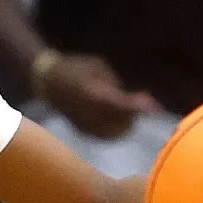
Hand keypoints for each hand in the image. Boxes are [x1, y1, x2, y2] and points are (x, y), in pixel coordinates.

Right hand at [41, 53, 161, 140]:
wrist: (47, 83)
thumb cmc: (75, 67)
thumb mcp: (98, 66)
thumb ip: (114, 85)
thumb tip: (129, 100)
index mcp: (90, 93)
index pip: (118, 103)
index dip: (137, 106)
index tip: (154, 107)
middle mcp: (87, 114)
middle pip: (120, 123)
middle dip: (132, 115)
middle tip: (136, 101)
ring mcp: (84, 126)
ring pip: (115, 133)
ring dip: (125, 123)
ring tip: (123, 108)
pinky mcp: (83, 133)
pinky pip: (107, 136)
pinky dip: (116, 128)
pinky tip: (114, 117)